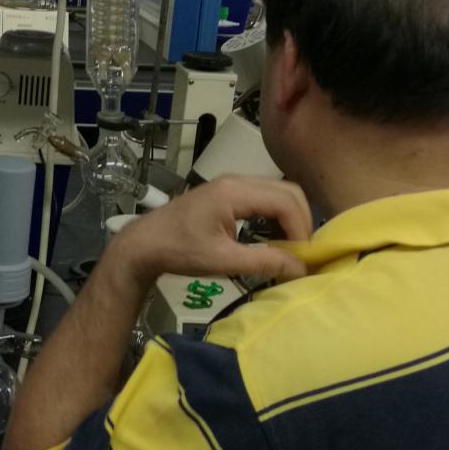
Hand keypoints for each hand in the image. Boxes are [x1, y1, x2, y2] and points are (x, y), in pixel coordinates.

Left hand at [112, 176, 311, 283]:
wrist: (144, 243)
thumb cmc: (179, 251)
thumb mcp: (222, 261)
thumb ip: (263, 262)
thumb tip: (300, 268)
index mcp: (234, 192)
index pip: (286, 201)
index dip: (301, 229)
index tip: (304, 257)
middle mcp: (237, 180)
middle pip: (288, 191)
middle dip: (300, 221)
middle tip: (301, 252)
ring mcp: (232, 184)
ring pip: (278, 192)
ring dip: (289, 218)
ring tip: (289, 248)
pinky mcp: (228, 192)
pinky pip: (264, 196)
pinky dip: (275, 215)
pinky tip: (272, 239)